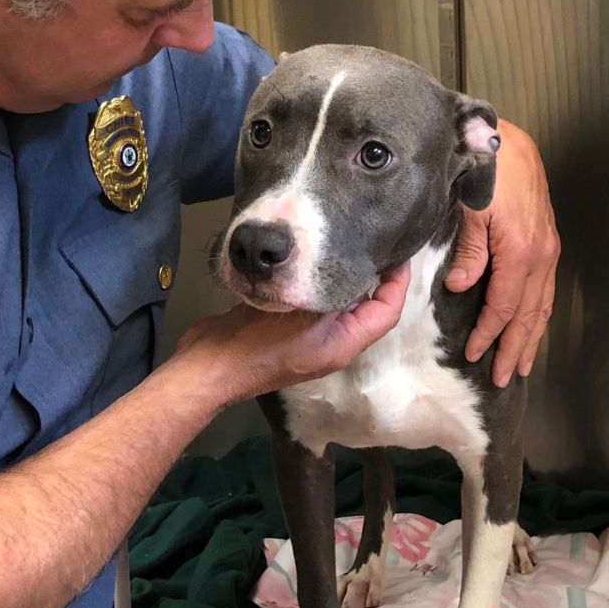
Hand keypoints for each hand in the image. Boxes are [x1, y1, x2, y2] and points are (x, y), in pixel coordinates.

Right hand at [175, 262, 411, 403]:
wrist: (210, 366)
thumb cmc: (257, 344)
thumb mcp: (301, 317)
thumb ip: (333, 297)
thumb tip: (356, 272)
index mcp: (344, 345)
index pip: (385, 312)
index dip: (397, 283)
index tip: (399, 253)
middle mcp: (333, 343)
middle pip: (367, 309)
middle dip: (376, 278)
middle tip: (376, 242)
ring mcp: (309, 338)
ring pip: (341, 305)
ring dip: (347, 278)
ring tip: (349, 243)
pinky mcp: (286, 328)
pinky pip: (315, 303)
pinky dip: (319, 282)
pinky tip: (311, 259)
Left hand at [444, 120, 558, 386]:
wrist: (505, 139)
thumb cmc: (483, 171)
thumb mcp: (470, 209)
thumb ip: (469, 251)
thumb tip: (462, 288)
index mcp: (520, 250)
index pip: (503, 305)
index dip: (489, 333)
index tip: (474, 356)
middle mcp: (541, 255)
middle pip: (528, 313)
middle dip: (516, 348)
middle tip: (504, 380)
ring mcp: (549, 248)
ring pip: (542, 304)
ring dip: (531, 336)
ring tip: (523, 365)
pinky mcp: (549, 241)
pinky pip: (547, 288)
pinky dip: (539, 313)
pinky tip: (533, 326)